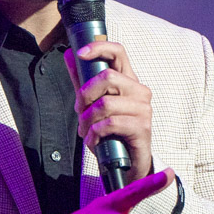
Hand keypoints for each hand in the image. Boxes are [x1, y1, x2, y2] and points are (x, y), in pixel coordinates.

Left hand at [64, 39, 152, 184]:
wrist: (128, 165)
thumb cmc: (112, 133)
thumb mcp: (93, 104)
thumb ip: (83, 81)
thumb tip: (69, 55)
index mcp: (128, 81)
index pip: (118, 52)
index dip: (99, 48)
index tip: (80, 54)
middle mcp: (140, 91)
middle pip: (108, 77)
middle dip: (85, 96)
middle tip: (80, 112)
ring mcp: (143, 109)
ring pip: (106, 103)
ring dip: (88, 120)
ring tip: (87, 131)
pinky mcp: (142, 127)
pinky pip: (110, 123)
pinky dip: (95, 134)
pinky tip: (94, 141)